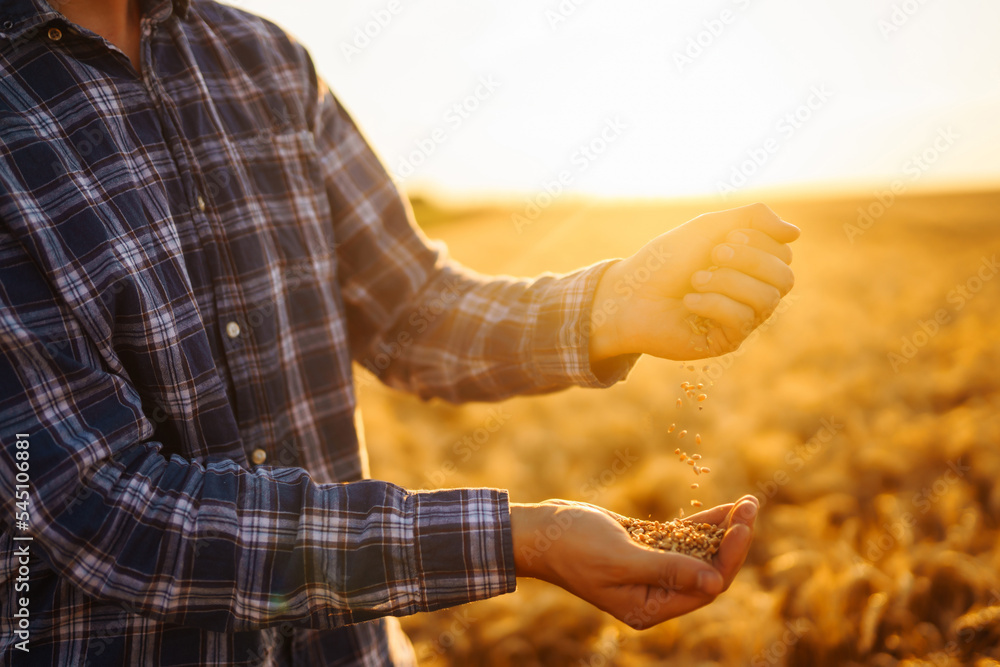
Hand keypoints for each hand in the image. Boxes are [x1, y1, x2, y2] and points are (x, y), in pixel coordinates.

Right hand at [509, 495, 758, 628]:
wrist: (539, 531)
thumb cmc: (572, 546)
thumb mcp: (621, 558)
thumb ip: (668, 570)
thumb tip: (715, 582)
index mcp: (649, 607)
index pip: (705, 587)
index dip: (729, 557)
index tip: (743, 525)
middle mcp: (654, 593)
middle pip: (708, 570)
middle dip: (732, 540)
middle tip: (751, 507)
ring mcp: (650, 569)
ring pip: (699, 552)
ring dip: (723, 529)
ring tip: (748, 503)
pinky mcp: (644, 547)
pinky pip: (682, 538)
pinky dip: (703, 524)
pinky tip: (725, 507)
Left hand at [588, 203, 798, 361]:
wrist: (628, 294)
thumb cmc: (665, 261)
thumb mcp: (708, 227)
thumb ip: (752, 219)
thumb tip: (796, 234)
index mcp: (750, 266)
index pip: (783, 254)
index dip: (759, 242)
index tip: (723, 237)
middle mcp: (751, 294)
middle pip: (784, 278)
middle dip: (749, 260)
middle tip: (714, 253)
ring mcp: (741, 320)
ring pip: (766, 300)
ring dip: (728, 282)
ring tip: (696, 279)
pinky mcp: (725, 341)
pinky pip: (742, 321)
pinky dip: (714, 304)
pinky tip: (689, 301)